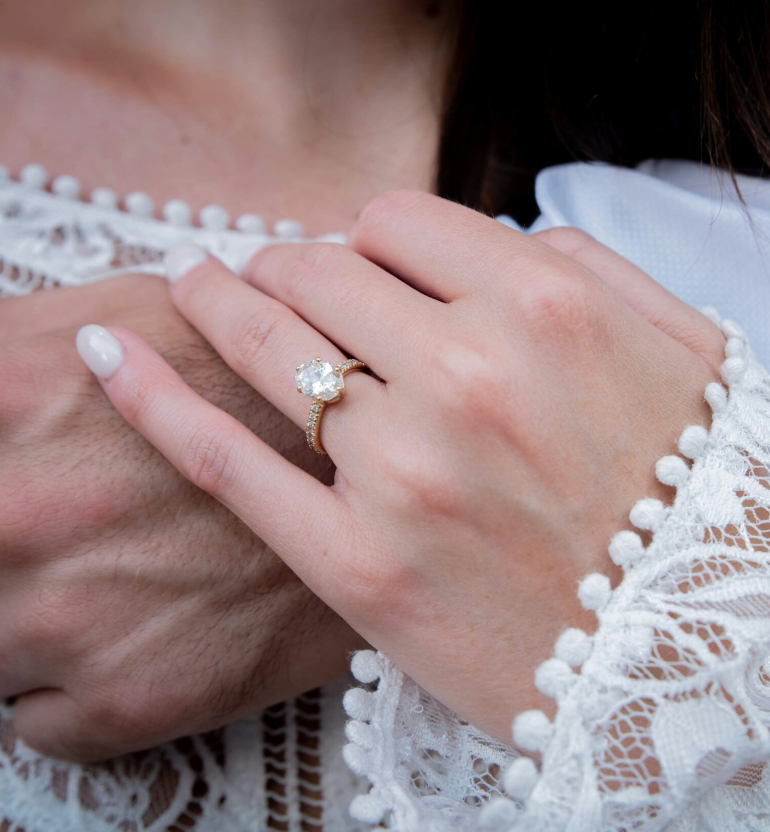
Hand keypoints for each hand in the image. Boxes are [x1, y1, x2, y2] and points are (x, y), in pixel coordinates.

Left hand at [0, 274, 364, 761]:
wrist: (384, 493)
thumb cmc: (262, 392)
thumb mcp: (140, 310)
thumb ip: (31, 329)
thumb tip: (19, 352)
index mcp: (11, 395)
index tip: (14, 464)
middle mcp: (19, 514)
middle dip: (10, 541)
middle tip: (67, 524)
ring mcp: (64, 621)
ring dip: (25, 620)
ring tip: (100, 581)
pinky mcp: (120, 703)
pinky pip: (36, 720)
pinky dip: (65, 689)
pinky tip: (129, 637)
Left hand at [80, 192, 725, 743]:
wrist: (687, 650)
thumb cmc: (688, 495)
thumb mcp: (679, 350)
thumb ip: (589, 266)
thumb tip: (501, 236)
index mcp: (545, 309)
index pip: (396, 221)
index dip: (366, 234)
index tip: (357, 259)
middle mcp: (469, 374)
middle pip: (320, 272)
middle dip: (288, 264)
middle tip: (269, 274)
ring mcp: (405, 472)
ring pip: (269, 346)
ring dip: (224, 304)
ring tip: (199, 287)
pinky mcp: (359, 564)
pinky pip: (229, 460)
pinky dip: (157, 401)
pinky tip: (110, 358)